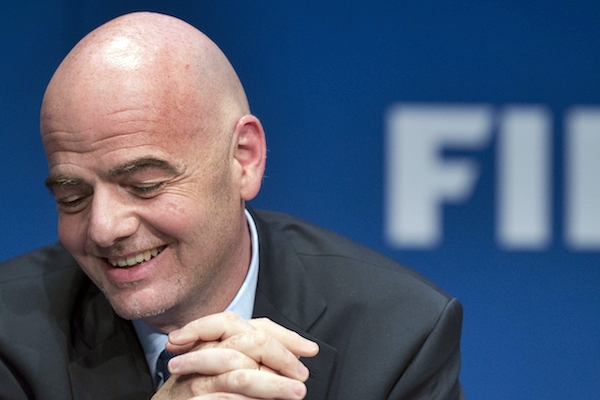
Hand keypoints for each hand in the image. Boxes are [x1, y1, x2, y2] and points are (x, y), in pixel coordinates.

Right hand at [152, 312, 318, 398]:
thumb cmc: (199, 386)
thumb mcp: (226, 364)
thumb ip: (254, 355)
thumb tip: (298, 351)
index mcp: (218, 338)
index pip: (257, 327)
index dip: (286, 337)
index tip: (310, 350)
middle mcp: (208, 351)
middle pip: (251, 342)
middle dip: (282, 358)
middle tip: (302, 376)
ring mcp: (198, 376)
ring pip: (241, 373)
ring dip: (273, 385)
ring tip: (296, 393)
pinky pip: (224, 399)